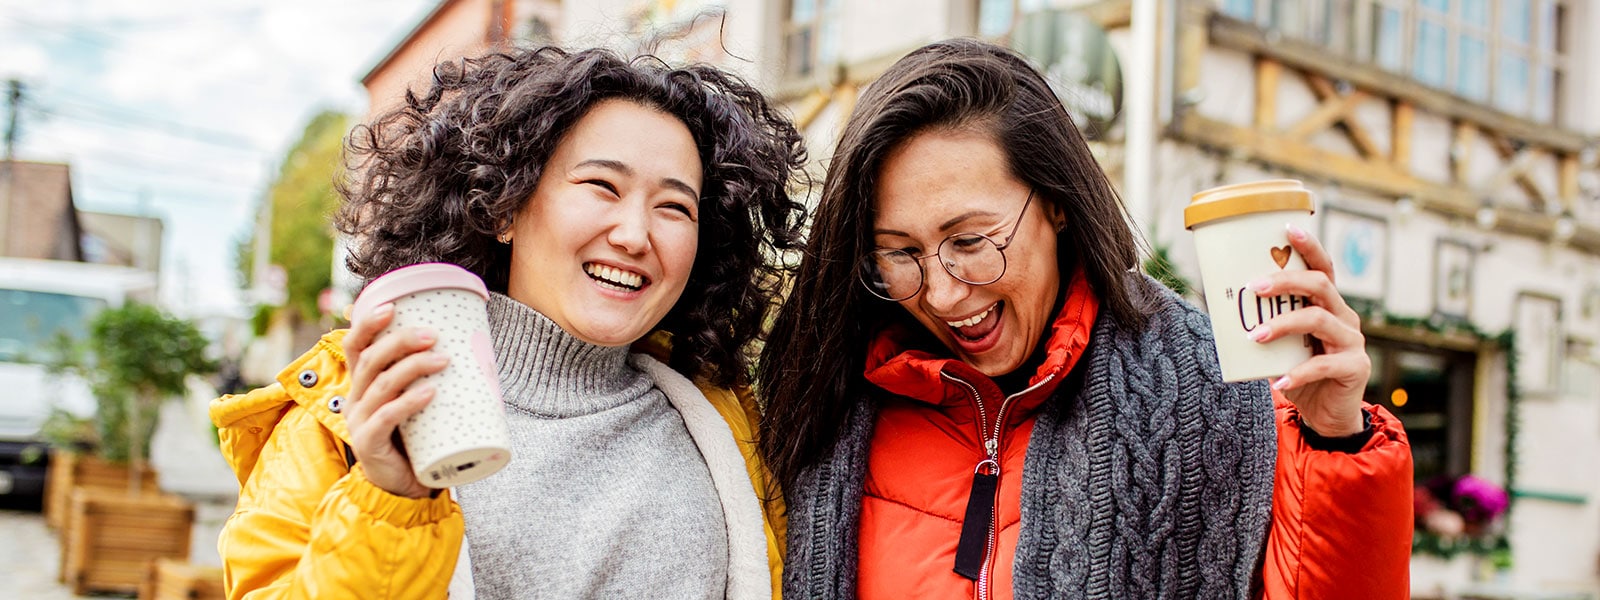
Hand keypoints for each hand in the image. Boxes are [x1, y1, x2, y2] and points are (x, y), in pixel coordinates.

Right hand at [341, 303, 449, 498]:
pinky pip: (387, 417)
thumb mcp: (416, 403)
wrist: (402, 487)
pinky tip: (429, 392)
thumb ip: (428, 379)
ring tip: (443, 360)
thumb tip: (471, 348)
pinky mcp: (369, 444)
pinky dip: (409, 402)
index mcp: (362, 385)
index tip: (392, 306)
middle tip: (433, 335)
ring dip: (413, 367)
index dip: (368, 324)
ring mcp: (359, 421)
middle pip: (371, 360)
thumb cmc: (414, 440)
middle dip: (401, 342)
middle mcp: (355, 399)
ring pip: (381, 385)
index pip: (355, 346)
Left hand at [1246, 223, 1370, 437]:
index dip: (1309, 247)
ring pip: (1320, 320)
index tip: (1288, 228)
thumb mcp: (1280, 346)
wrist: (1327, 415)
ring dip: (1283, 324)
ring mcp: (1352, 342)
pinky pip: (1325, 365)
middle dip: (1286, 280)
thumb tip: (1217, 308)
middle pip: (1320, 285)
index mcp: (1327, 305)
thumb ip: (1262, 325)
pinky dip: (1299, 372)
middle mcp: (1344, 317)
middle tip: (1253, 286)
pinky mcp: (1355, 368)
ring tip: (1254, 336)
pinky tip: (1279, 381)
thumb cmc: (1298, 372)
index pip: (1322, 268)